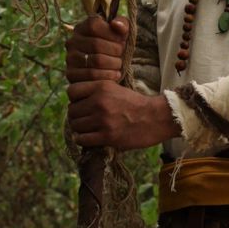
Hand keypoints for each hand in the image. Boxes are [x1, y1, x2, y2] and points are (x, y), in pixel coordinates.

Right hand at [65, 14, 126, 82]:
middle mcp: (72, 42)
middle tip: (121, 55)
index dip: (111, 33)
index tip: (121, 40)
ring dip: (113, 64)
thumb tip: (116, 24)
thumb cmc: (115, 48)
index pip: (94, 25)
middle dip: (115, 51)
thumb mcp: (121, 33)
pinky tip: (114, 75)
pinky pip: (92, 75)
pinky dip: (108, 76)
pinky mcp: (71, 74)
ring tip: (118, 65)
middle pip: (96, 44)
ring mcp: (70, 58)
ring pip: (96, 60)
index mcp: (82, 28)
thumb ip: (122, 24)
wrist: (107, 70)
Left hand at [66, 15, 178, 149]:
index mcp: (101, 87)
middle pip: (72, 111)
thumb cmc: (137, 104)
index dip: (74, 100)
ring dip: (79, 129)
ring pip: (75, 125)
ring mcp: (103, 119)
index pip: (72, 92)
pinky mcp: (107, 136)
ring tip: (88, 130)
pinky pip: (82, 139)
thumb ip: (98, 92)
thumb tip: (77, 101)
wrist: (156, 118)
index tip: (82, 105)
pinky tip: (90, 138)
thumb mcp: (116, 88)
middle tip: (85, 120)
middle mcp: (99, 102)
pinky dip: (83, 140)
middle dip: (77, 116)